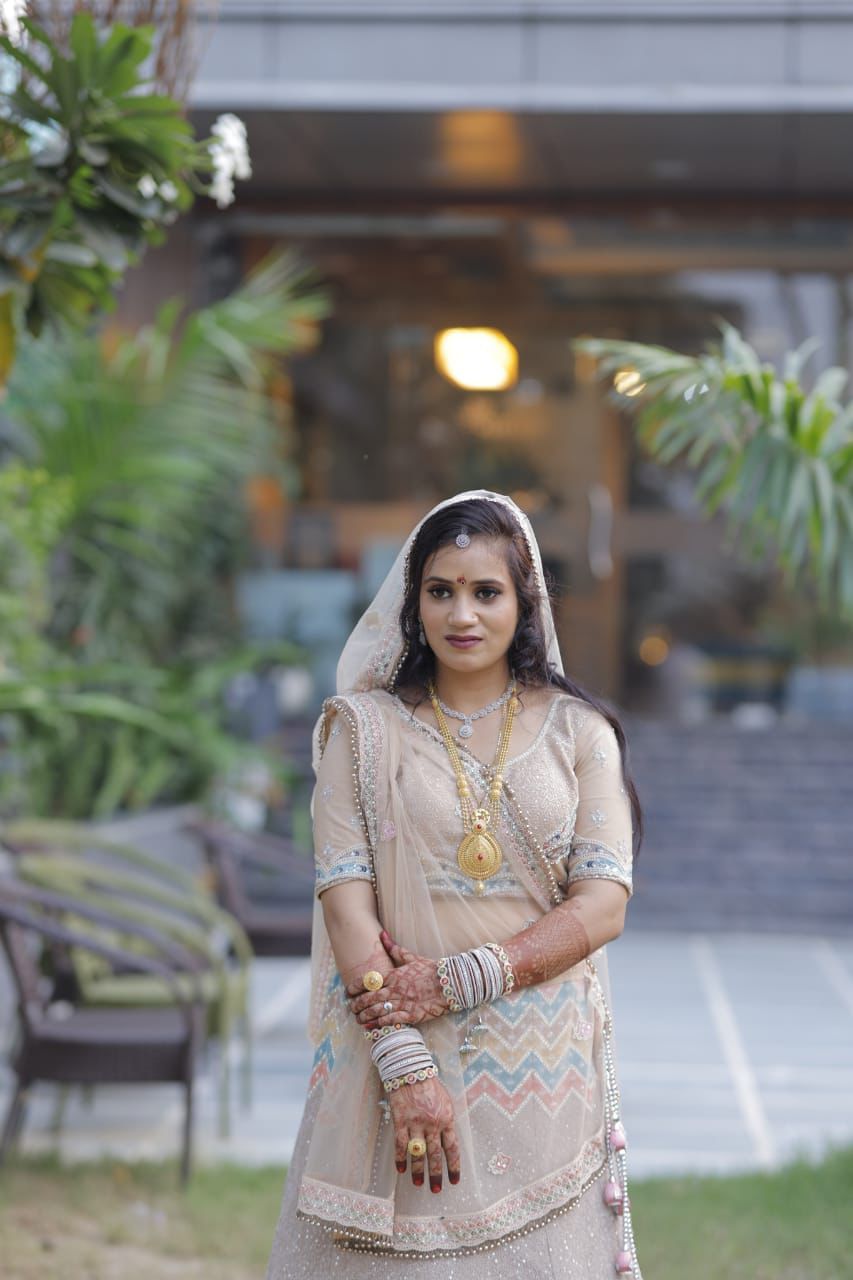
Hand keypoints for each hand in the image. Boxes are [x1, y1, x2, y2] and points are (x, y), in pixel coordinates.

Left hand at [346, 930, 447, 1027]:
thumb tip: (382, 934)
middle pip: (369, 998)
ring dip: (364, 1016)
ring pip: (377, 1011)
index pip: (368, 982)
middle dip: (357, 1004)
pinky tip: (371, 1027)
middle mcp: (395, 989)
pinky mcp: (411, 1015)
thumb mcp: (411, 957)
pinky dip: (379, 1024)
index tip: (347, 992)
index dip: (355, 988)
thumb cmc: (431, 969)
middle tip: (350, 1008)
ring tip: (358, 1019)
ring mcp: (403, 1003)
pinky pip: (391, 1021)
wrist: (451, 983)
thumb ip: (394, 949)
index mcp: (394, 975)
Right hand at [390, 1075, 459, 1191]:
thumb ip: (447, 1120)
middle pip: (436, 1155)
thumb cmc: (430, 1084)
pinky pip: (401, 1145)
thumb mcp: (446, 1100)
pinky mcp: (401, 1121)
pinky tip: (400, 1170)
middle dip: (436, 1174)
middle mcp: (433, 1124)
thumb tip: (448, 1140)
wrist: (411, 1070)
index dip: (454, 1166)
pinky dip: (401, 1158)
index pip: (452, 1148)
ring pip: (419, 1153)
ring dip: (419, 1171)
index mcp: (447, 1119)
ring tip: (419, 1184)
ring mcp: (416, 1123)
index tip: (454, 1181)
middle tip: (436, 1190)